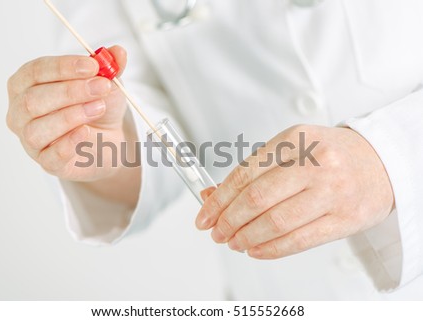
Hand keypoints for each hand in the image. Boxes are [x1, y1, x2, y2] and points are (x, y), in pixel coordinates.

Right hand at [7, 46, 127, 180]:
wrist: (109, 141)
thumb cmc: (97, 108)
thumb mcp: (107, 84)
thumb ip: (110, 68)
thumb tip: (118, 51)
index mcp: (27, 84)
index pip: (35, 71)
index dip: (63, 67)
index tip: (92, 65)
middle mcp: (21, 112)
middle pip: (34, 100)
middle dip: (71, 91)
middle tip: (102, 86)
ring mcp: (31, 140)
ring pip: (38, 128)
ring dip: (72, 115)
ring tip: (98, 107)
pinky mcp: (48, 163)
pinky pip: (50, 156)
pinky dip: (68, 143)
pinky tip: (86, 132)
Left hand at [195, 125, 393, 258]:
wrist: (381, 162)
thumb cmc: (329, 155)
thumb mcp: (291, 148)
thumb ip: (254, 171)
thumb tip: (213, 195)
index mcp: (295, 139)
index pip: (245, 173)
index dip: (219, 199)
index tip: (204, 215)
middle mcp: (315, 163)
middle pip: (257, 199)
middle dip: (228, 221)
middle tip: (216, 232)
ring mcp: (332, 192)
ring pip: (276, 222)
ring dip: (246, 237)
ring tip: (234, 242)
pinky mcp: (345, 219)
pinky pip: (299, 240)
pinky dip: (270, 249)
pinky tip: (255, 250)